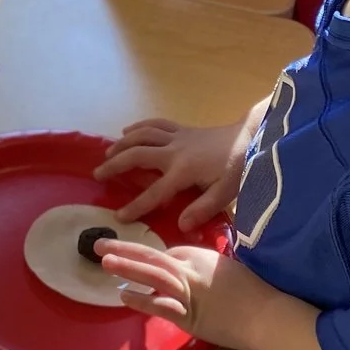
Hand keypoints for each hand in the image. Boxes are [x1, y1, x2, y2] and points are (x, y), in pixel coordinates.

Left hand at [93, 237, 268, 348]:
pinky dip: (142, 300)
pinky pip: (161, 306)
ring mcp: (189, 292)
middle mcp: (192, 270)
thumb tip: (199, 275)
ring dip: (127, 267)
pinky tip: (124, 295)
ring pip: (153, 275)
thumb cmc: (256, 292)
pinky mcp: (190, 315)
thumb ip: (209, 269)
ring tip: (104, 260)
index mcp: (201, 256)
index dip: (148, 258)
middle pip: (153, 256)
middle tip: (99, 244)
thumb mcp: (229, 270)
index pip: (169, 254)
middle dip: (124, 249)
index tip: (134, 259)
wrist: (268, 314)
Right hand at [94, 117, 248, 226]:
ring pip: (141, 136)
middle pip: (137, 155)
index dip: (136, 205)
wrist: (251, 136)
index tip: (119, 216)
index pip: (155, 192)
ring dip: (122, 144)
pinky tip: (126, 131)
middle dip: (115, 165)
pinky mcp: (181, 129)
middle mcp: (174, 151)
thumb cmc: (240, 168)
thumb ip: (202, 209)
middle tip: (98, 175)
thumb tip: (180, 225)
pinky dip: (138, 126)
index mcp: (184, 171)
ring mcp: (176, 137)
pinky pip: (154, 124)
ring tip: (107, 154)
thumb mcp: (226, 193)